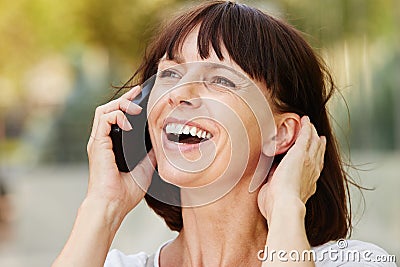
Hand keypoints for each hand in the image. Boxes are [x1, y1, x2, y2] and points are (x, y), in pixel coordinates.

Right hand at [86, 86, 156, 216]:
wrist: (112, 205)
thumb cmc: (125, 192)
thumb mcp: (145, 168)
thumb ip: (150, 154)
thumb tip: (161, 144)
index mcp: (112, 146)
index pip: (116, 117)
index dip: (127, 104)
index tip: (139, 96)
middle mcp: (103, 141)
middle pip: (108, 109)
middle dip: (124, 99)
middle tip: (138, 93)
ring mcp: (99, 142)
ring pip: (104, 110)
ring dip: (120, 104)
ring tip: (136, 108)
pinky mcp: (97, 144)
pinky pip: (104, 119)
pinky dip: (117, 116)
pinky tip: (129, 123)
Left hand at [257, 116, 325, 221]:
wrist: (284, 206)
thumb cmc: (277, 208)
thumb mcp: (277, 197)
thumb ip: (274, 188)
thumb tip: (269, 180)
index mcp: (307, 185)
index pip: (314, 170)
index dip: (316, 162)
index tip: (316, 156)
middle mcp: (312, 173)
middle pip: (317, 155)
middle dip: (318, 146)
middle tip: (319, 137)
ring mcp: (307, 162)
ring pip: (312, 144)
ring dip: (311, 134)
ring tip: (311, 126)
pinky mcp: (300, 153)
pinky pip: (305, 136)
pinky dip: (306, 128)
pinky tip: (305, 121)